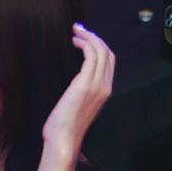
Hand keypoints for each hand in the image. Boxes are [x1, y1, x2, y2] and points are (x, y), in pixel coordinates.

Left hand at [41, 23, 113, 156]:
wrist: (63, 141)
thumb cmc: (64, 127)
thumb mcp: (76, 106)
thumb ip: (79, 91)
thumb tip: (72, 81)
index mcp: (105, 92)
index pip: (109, 62)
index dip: (98, 46)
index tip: (83, 39)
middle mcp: (105, 87)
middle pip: (108, 53)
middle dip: (95, 37)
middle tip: (79, 30)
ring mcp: (98, 85)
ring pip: (101, 50)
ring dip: (89, 37)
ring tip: (75, 31)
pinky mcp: (85, 84)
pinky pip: (91, 55)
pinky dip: (84, 43)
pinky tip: (74, 41)